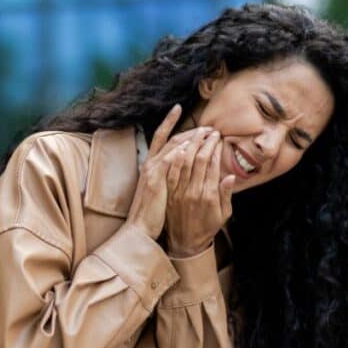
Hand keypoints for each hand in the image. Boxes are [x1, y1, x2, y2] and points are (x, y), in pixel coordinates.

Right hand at [126, 105, 215, 239]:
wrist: (140, 229)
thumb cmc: (152, 214)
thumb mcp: (162, 191)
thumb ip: (170, 176)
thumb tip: (181, 162)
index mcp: (153, 166)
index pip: (164, 139)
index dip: (173, 125)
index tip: (187, 117)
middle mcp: (151, 164)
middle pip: (172, 139)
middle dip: (191, 132)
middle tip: (208, 127)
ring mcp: (152, 171)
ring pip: (173, 147)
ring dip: (192, 138)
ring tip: (207, 133)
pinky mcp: (155, 180)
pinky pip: (168, 161)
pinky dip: (179, 151)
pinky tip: (192, 145)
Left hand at [164, 128, 234, 257]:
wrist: (185, 243)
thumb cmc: (207, 228)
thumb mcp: (224, 215)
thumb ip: (226, 195)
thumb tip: (230, 177)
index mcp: (209, 196)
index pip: (212, 164)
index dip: (215, 148)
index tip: (218, 138)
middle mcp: (193, 192)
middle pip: (199, 159)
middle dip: (205, 142)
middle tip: (210, 131)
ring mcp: (179, 192)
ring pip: (184, 161)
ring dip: (191, 144)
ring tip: (197, 132)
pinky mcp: (169, 193)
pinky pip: (171, 171)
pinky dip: (176, 157)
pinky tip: (180, 146)